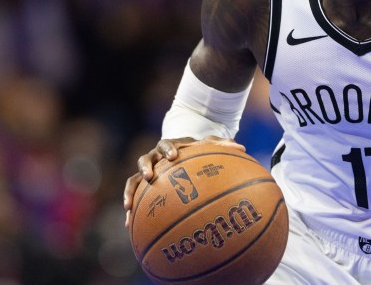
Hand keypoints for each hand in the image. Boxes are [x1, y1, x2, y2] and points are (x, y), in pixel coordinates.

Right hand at [122, 136, 244, 226]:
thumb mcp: (208, 147)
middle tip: (150, 176)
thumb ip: (223, 146)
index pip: (165, 144)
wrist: (179, 154)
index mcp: (169, 147)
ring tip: (129, 205)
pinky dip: (131, 211)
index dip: (168, 149)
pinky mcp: (142, 187)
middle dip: (146, 167)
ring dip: (130, 191)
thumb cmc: (196, 151)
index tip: (173, 156)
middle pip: (144, 159)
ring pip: (133, 179)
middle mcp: (154, 158)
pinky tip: (129, 226)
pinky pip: (134, 198)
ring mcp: (146, 172)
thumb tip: (242, 147)